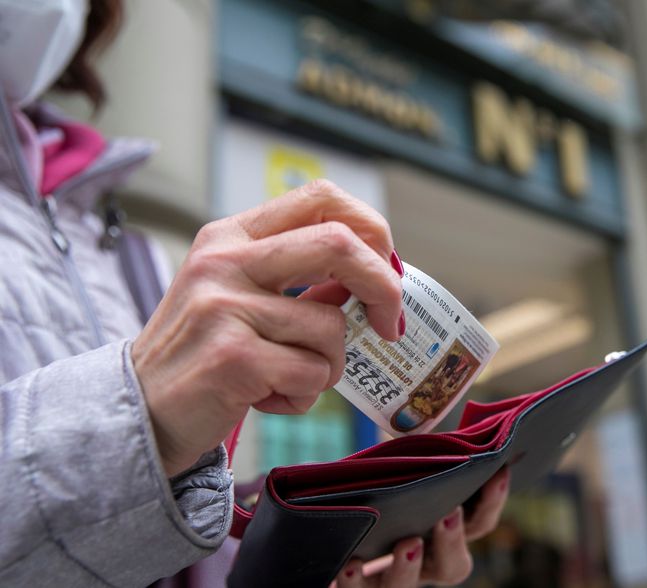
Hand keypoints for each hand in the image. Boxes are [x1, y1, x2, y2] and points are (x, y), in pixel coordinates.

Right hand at [132, 180, 403, 476]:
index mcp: (233, 236)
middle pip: (340, 244)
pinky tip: (266, 398)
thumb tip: (376, 277)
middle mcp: (225, 260)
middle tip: (388, 325)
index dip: (371, 230)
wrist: (140, 410)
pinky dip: (303, 396)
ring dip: (327, 366)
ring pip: (332, 327)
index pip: (322, 198)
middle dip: (384, 288)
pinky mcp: (231, 357)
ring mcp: (224, 306)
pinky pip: (312, 374)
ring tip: (285, 378)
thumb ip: (301, 280)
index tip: (387, 272)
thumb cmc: (204, 352)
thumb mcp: (242, 296)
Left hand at [334, 468, 510, 586]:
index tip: (498, 471)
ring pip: (407, 587)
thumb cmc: (383, 492)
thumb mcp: (405, 474)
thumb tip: (435, 421)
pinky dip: (356, 581)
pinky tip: (351, 564)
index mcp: (446, 534)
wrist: (343, 538)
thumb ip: (423, 457)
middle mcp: (426, 563)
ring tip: (407, 544)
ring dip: (409, 568)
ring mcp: (395, 579)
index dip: (492, 499)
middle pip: (453, 566)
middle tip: (449, 514)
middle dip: (453, 541)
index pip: (480, 522)